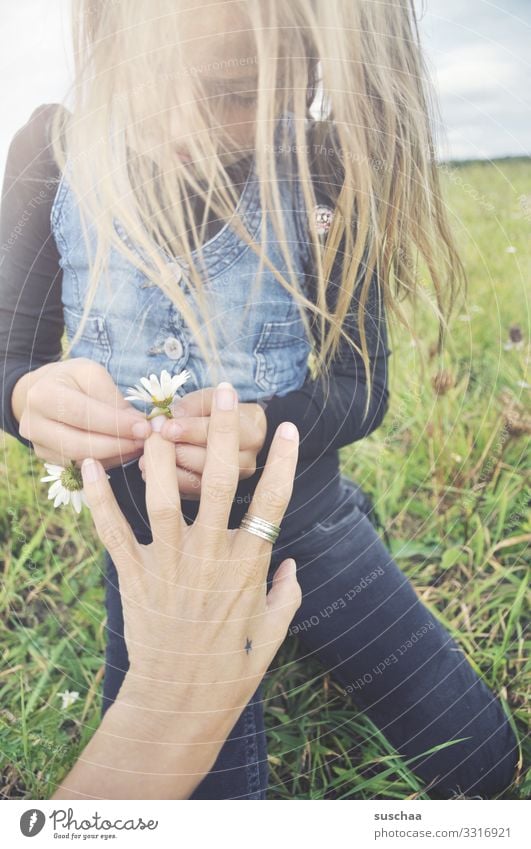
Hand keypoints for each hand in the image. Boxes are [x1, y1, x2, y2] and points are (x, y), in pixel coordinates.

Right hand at [14, 359, 146, 469]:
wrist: (42, 391)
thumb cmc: (71, 379)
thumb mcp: (90, 374)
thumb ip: (112, 397)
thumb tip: (139, 423)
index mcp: (42, 396)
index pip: (83, 414)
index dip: (116, 423)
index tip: (144, 427)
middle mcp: (33, 425)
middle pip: (80, 444)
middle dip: (118, 444)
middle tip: (146, 441)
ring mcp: (38, 446)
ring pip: (81, 460)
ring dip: (115, 456)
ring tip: (139, 446)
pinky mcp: (48, 459)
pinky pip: (81, 467)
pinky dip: (107, 462)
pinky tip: (125, 453)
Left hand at [80, 382, 299, 708]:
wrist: (177, 706)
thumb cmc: (229, 672)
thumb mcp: (272, 636)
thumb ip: (287, 595)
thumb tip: (292, 561)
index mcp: (247, 564)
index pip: (271, 501)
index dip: (282, 461)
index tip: (286, 428)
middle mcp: (209, 554)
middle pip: (218, 480)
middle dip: (223, 431)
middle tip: (225, 392)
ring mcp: (168, 561)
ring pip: (162, 495)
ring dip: (159, 455)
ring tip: (157, 421)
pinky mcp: (133, 574)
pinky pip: (112, 529)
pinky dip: (97, 497)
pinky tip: (87, 465)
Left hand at [136, 387, 267, 498]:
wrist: (216, 430)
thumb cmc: (209, 410)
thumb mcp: (205, 399)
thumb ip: (192, 405)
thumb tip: (175, 416)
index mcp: (253, 433)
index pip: (226, 434)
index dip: (193, 430)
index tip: (168, 426)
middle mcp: (248, 462)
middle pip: (215, 462)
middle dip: (180, 451)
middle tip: (156, 443)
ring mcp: (234, 484)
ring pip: (202, 482)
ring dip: (170, 470)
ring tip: (145, 458)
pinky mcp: (215, 500)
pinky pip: (190, 495)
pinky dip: (167, 485)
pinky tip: (149, 472)